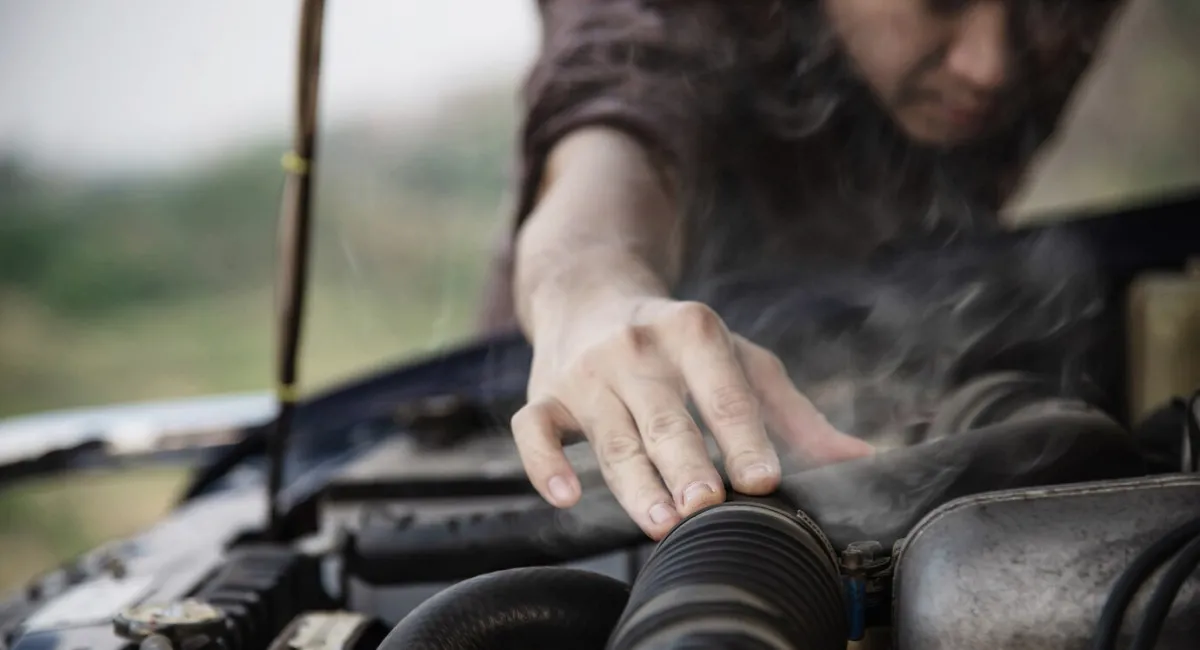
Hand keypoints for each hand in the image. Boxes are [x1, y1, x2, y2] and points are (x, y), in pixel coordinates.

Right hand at [511, 298, 873, 538]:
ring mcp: (586, 372)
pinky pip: (532, 430)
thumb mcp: (740, 360)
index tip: (764, 480)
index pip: (723, 389)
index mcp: (693, 331)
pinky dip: (544, 463)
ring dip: (633, 481)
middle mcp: (635, 346)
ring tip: (660, 522)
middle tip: (706, 505)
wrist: (589, 294)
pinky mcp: (544, 395)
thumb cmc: (679, 342)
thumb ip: (794, 415)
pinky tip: (566, 496)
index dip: (743, 435)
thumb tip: (862, 461)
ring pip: (609, 433)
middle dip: (685, 462)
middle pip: (663, 415)